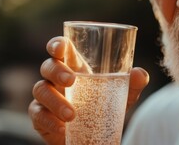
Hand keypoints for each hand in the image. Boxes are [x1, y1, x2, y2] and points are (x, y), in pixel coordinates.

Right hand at [28, 36, 149, 144]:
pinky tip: (62, 128)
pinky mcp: (40, 116)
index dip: (57, 44)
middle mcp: (56, 78)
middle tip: (71, 80)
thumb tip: (140, 74)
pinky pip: (38, 114)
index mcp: (74, 66)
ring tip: (72, 115)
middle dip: (56, 70)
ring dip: (54, 100)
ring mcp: (46, 96)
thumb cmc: (105, 107)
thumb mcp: (123, 96)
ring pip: (40, 89)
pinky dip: (49, 120)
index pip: (61, 49)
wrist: (95, 136)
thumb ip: (132, 84)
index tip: (60, 48)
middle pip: (48, 65)